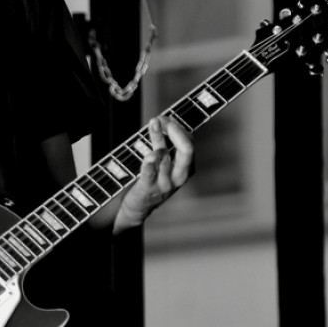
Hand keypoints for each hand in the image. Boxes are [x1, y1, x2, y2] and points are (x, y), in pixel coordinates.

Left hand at [115, 116, 194, 231]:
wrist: (139, 209)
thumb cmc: (152, 181)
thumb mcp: (164, 165)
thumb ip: (166, 146)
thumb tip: (164, 121)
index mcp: (186, 169)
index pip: (189, 143)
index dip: (177, 128)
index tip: (165, 118)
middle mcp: (179, 176)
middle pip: (186, 150)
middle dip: (176, 131)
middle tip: (163, 119)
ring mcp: (164, 183)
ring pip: (165, 158)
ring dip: (159, 138)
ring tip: (154, 124)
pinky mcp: (148, 189)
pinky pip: (150, 174)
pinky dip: (150, 164)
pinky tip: (149, 155)